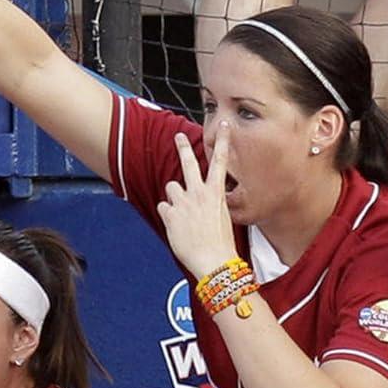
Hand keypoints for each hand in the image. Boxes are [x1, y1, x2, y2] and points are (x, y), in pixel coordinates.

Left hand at [158, 128, 238, 282]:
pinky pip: (164, 207)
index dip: (222, 141)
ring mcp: (183, 202)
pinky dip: (168, 215)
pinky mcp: (170, 214)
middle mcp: (198, 193)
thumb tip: (204, 198)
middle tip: (179, 136)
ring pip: (171, 186)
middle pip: (189, 162)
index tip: (224, 126)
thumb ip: (212, 202)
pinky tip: (177, 226)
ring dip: (174, 196)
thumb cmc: (220, 244)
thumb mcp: (223, 217)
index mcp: (215, 193)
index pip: (220, 161)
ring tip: (182, 212)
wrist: (213, 262)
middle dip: (183, 146)